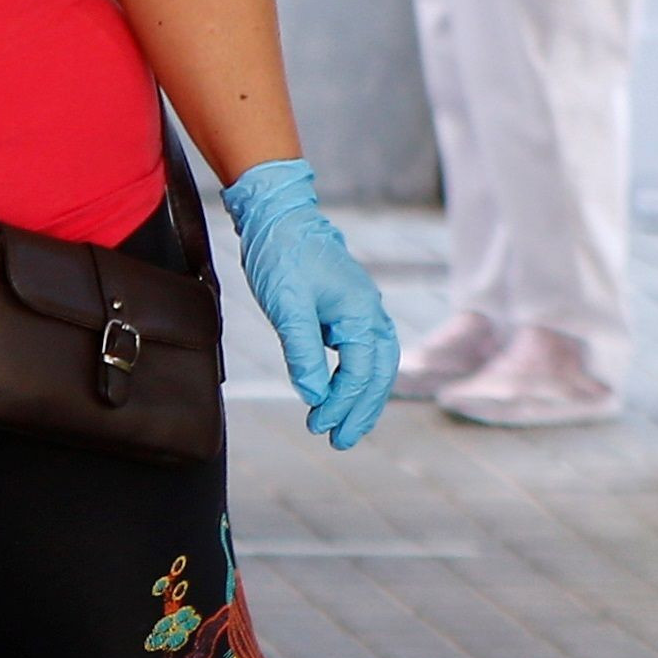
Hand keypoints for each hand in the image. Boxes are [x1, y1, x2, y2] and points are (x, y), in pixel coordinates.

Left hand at [219, 159, 396, 449]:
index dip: (342, 403)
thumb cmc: (282, 255)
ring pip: (373, 364)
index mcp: (362, 314)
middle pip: (377, 374)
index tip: (320, 426)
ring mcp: (362, 310)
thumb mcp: (287, 306)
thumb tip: (315, 394)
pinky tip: (338, 391)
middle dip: (360, 410)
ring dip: (360, 397)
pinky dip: (354, 376)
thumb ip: (302, 351)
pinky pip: (360, 351)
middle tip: (340, 441)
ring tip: (343, 426)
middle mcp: (371, 313)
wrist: (279, 216)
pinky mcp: (347, 309)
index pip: (360, 372)